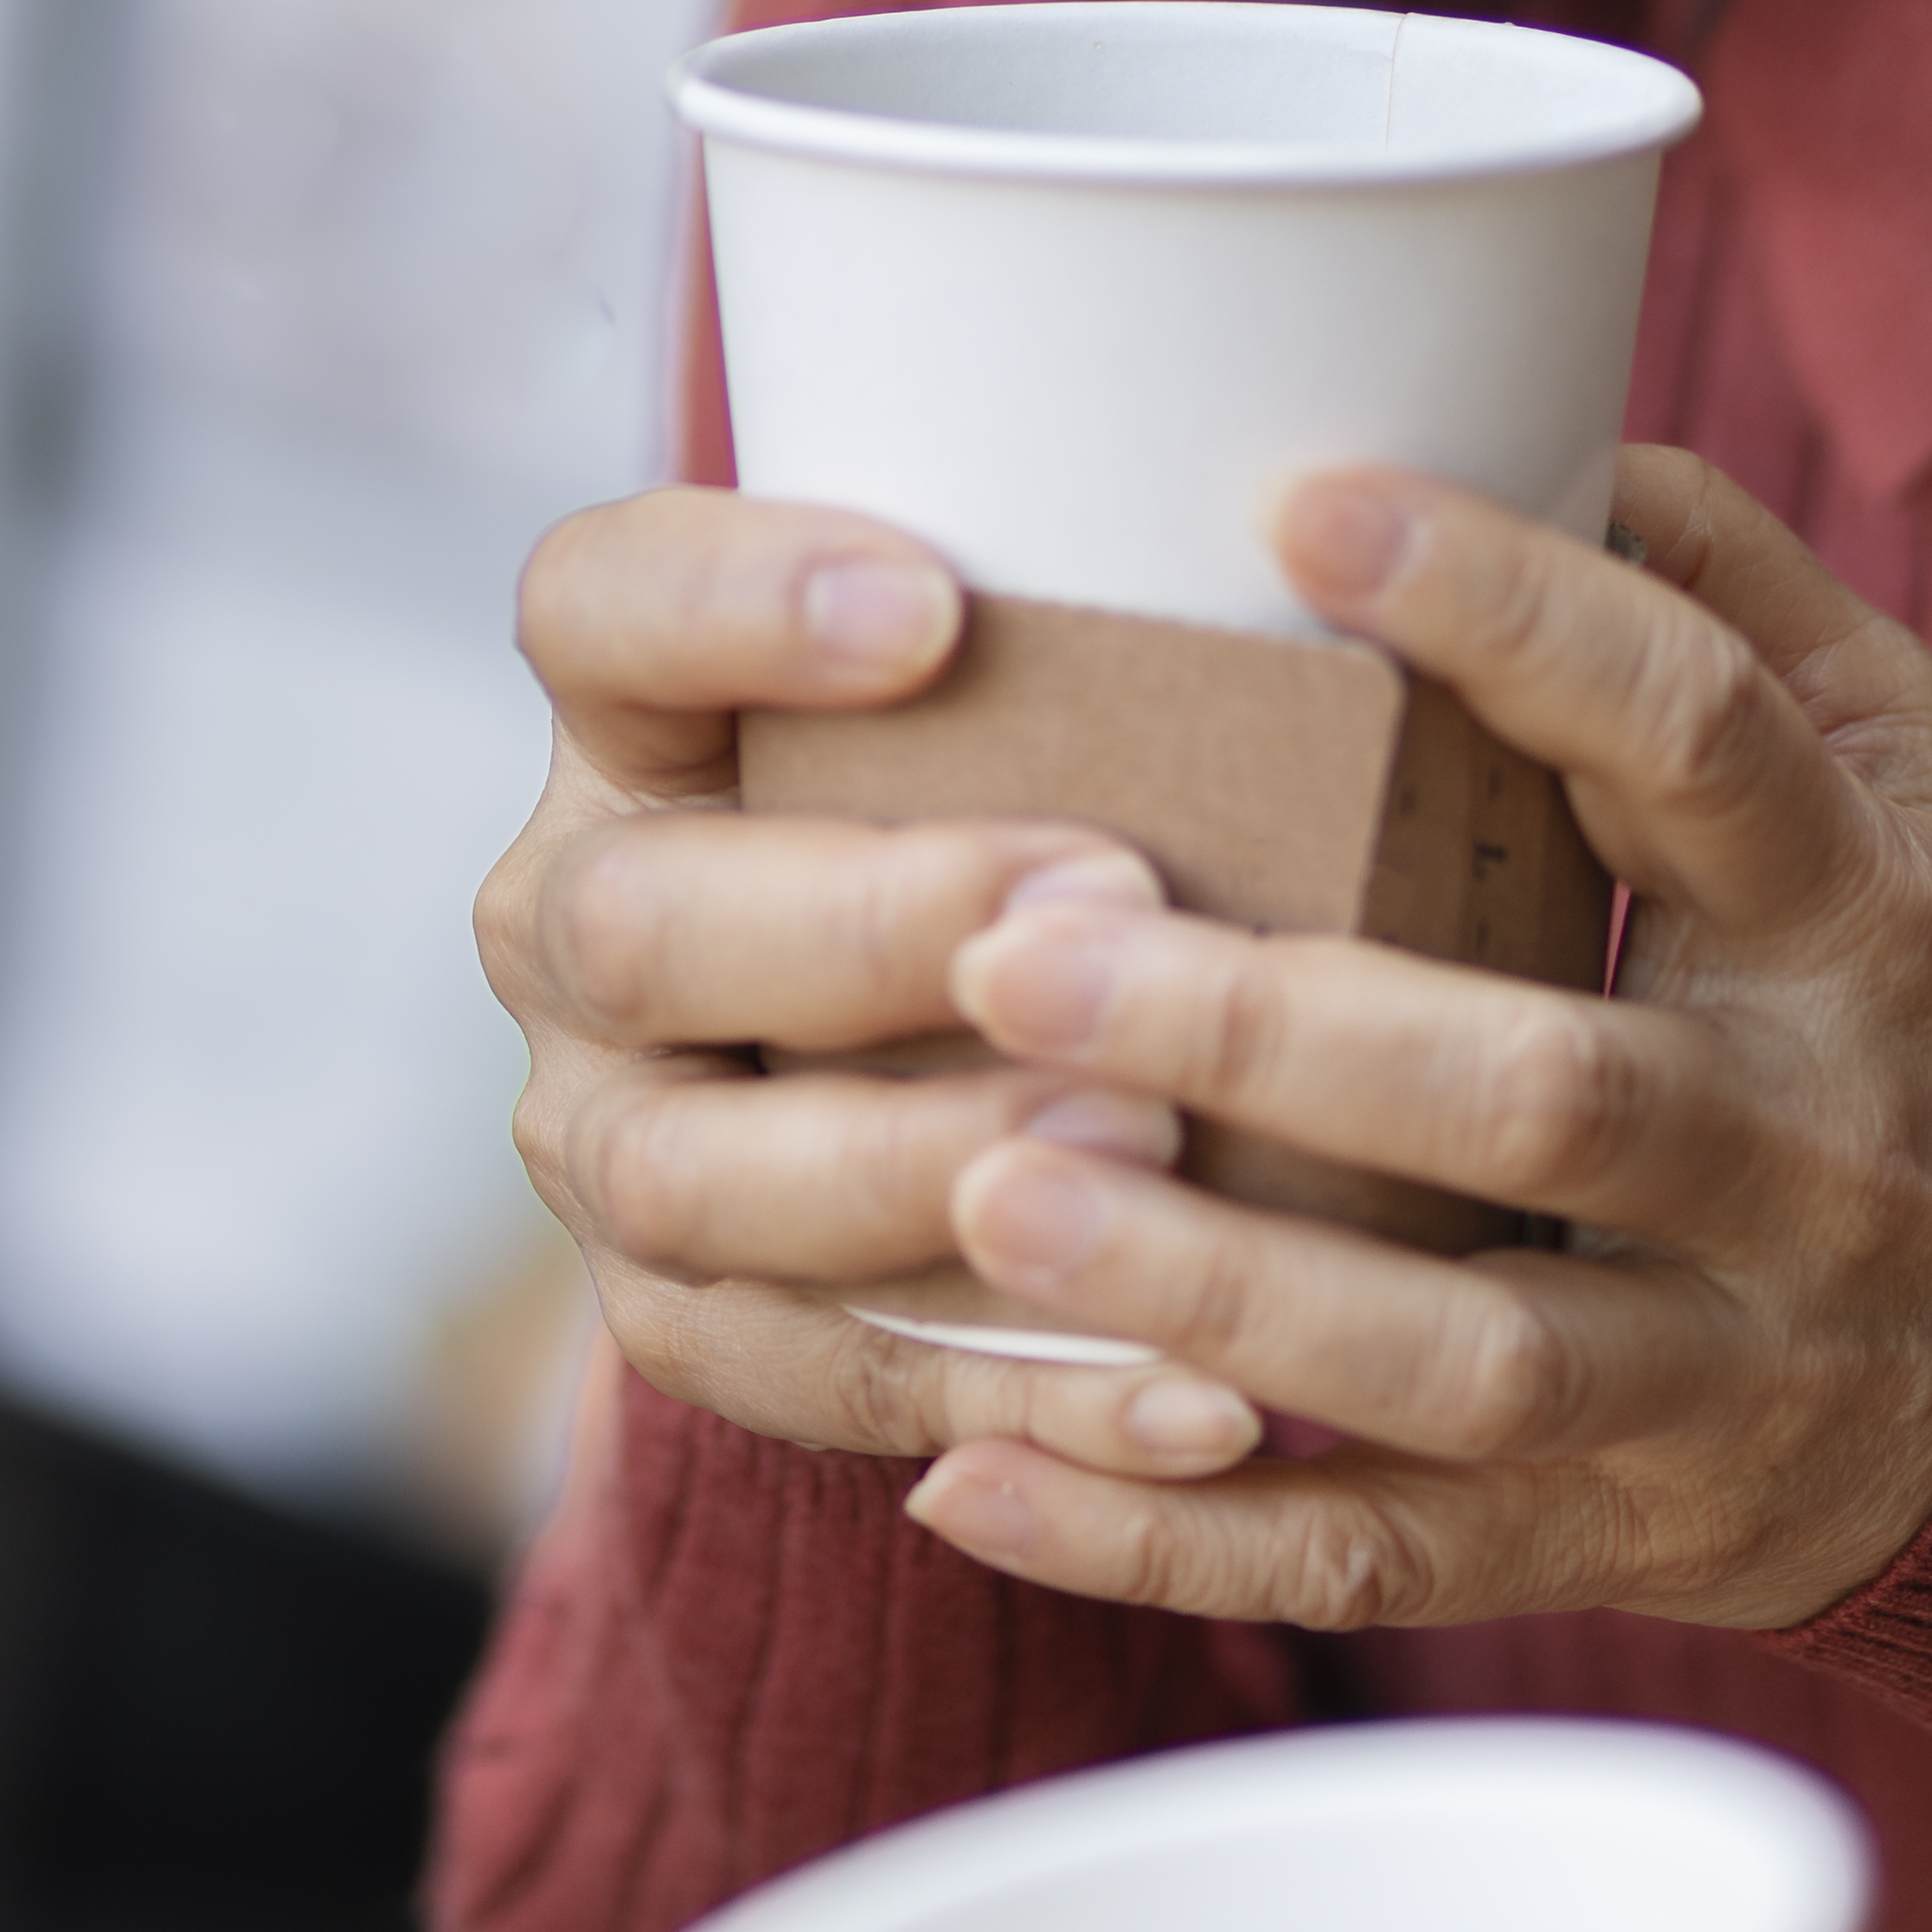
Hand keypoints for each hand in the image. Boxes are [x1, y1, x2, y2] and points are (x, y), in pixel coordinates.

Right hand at [477, 485, 1299, 1487]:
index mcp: (637, 728)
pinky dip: (1014, 1393)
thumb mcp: (1024, 702)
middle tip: (1113, 896)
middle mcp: (577, 927)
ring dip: (924, 1167)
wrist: (954, 1054)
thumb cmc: (1034, 809)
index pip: (598, 610)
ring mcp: (608, 1140)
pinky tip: (1197, 1395)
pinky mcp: (688, 1322)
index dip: (730, 599)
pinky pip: (813, 1379)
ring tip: (1150, 1150)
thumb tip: (1353, 536)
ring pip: (691, 1177)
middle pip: (637, 923)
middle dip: (877, 920)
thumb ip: (1089, 645)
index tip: (936, 599)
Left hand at [898, 445, 1931, 1631]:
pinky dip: (1174, 1540)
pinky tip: (972, 1476)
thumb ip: (1752, 601)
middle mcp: (1803, 1154)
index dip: (1514, 616)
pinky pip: (1387, 1561)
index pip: (1700, 741)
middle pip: (1544, 1093)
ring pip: (1459, 1357)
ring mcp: (1717, 1373)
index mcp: (1862, 921)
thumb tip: (1567, 413)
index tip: (1297, 503)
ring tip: (983, 1196)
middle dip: (1272, 1030)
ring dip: (1211, 1290)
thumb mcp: (1926, 782)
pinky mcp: (1625, 1542)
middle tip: (1012, 943)